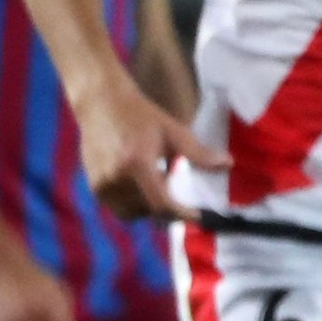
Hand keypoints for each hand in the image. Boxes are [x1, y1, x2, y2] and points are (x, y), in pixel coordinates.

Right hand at [79, 80, 223, 223]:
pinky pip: (117, 207)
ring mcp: (100, 184)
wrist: (101, 105)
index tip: (198, 216)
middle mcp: (115, 178)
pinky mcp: (93, 186)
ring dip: (149, 208)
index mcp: (137, 164)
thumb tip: (228, 164)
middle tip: (178, 196)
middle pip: (148, 212)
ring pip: (131, 214)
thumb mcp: (174, 132)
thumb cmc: (141, 116)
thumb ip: (199, 154)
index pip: (160, 204)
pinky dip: (133, 203)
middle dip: (167, 209)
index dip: (181, 214)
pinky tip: (140, 184)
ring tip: (156, 185)